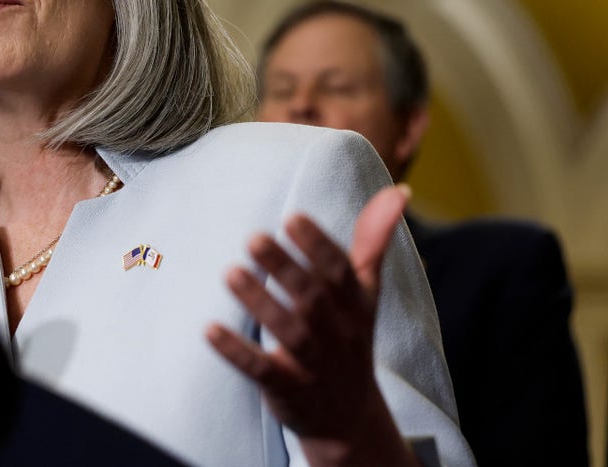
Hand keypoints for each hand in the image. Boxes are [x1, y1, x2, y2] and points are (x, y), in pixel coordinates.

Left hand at [206, 185, 415, 464]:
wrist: (349, 417)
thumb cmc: (350, 338)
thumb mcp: (366, 293)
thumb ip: (372, 243)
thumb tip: (398, 190)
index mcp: (356, 305)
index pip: (340, 272)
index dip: (318, 245)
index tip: (292, 217)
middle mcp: (338, 334)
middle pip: (312, 298)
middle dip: (284, 268)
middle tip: (252, 237)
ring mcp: (313, 365)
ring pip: (288, 332)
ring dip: (259, 302)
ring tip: (230, 273)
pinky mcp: (288, 390)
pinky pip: (262, 370)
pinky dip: (237, 352)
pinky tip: (209, 329)